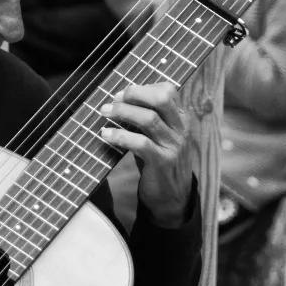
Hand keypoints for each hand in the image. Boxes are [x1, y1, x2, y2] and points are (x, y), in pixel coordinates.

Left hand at [99, 83, 193, 227]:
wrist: (173, 198)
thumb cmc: (160, 163)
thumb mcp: (158, 137)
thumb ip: (146, 119)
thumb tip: (117, 99)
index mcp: (180, 119)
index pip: (168, 91)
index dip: (143, 87)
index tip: (123, 94)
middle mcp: (180, 129)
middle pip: (162, 98)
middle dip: (135, 93)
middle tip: (114, 99)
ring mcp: (173, 146)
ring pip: (149, 119)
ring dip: (122, 112)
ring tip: (104, 112)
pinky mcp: (162, 162)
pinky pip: (140, 143)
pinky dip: (119, 136)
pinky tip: (105, 135)